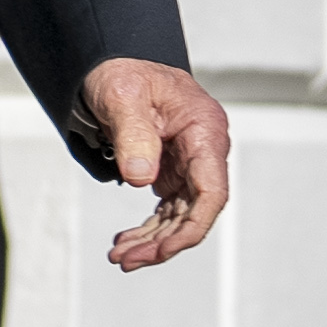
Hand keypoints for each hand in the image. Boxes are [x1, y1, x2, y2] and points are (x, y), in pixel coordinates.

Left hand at [79, 58, 230, 269]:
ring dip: (152, 241)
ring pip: (180, 217)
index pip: (212, 191)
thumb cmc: (123, 73)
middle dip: (164, 242)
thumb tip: (141, 178)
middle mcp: (203, 152)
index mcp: (204, 131)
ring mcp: (188, 165)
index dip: (192, 227)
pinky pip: (166, 211)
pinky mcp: (171, 173)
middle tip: (126, 260)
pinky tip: (125, 243)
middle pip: (195, 212)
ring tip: (119, 257)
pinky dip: (148, 230)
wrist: (114, 66)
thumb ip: (134, 134)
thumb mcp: (123, 96)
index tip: (163, 249)